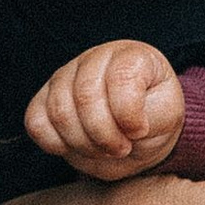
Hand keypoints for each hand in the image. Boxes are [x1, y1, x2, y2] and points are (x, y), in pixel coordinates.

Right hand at [25, 41, 186, 180]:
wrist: (136, 130)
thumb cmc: (152, 118)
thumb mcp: (168, 116)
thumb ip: (154, 116)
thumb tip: (127, 125)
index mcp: (130, 56)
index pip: (121, 78)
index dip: (128, 114)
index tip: (139, 131)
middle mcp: (94, 59)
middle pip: (85, 97)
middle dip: (105, 135)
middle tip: (121, 148)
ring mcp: (65, 77)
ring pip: (59, 112)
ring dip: (83, 143)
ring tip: (103, 149)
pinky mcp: (44, 99)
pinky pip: (36, 123)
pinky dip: (55, 143)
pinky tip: (77, 145)